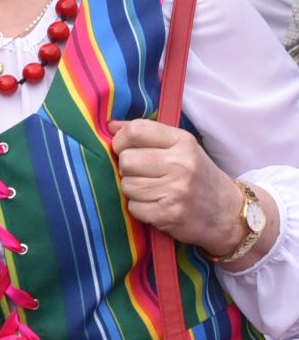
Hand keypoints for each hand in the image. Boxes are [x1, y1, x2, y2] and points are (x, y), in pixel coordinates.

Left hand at [111, 119, 245, 255]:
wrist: (227, 213)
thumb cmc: (198, 177)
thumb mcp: (180, 148)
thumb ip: (147, 134)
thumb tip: (111, 125)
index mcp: (182, 142)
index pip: (135, 130)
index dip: (121, 140)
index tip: (125, 149)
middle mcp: (181, 164)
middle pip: (126, 160)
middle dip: (128, 169)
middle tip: (144, 175)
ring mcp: (176, 190)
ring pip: (127, 185)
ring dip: (133, 190)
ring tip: (154, 191)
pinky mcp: (169, 214)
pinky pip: (133, 207)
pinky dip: (140, 209)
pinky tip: (157, 206)